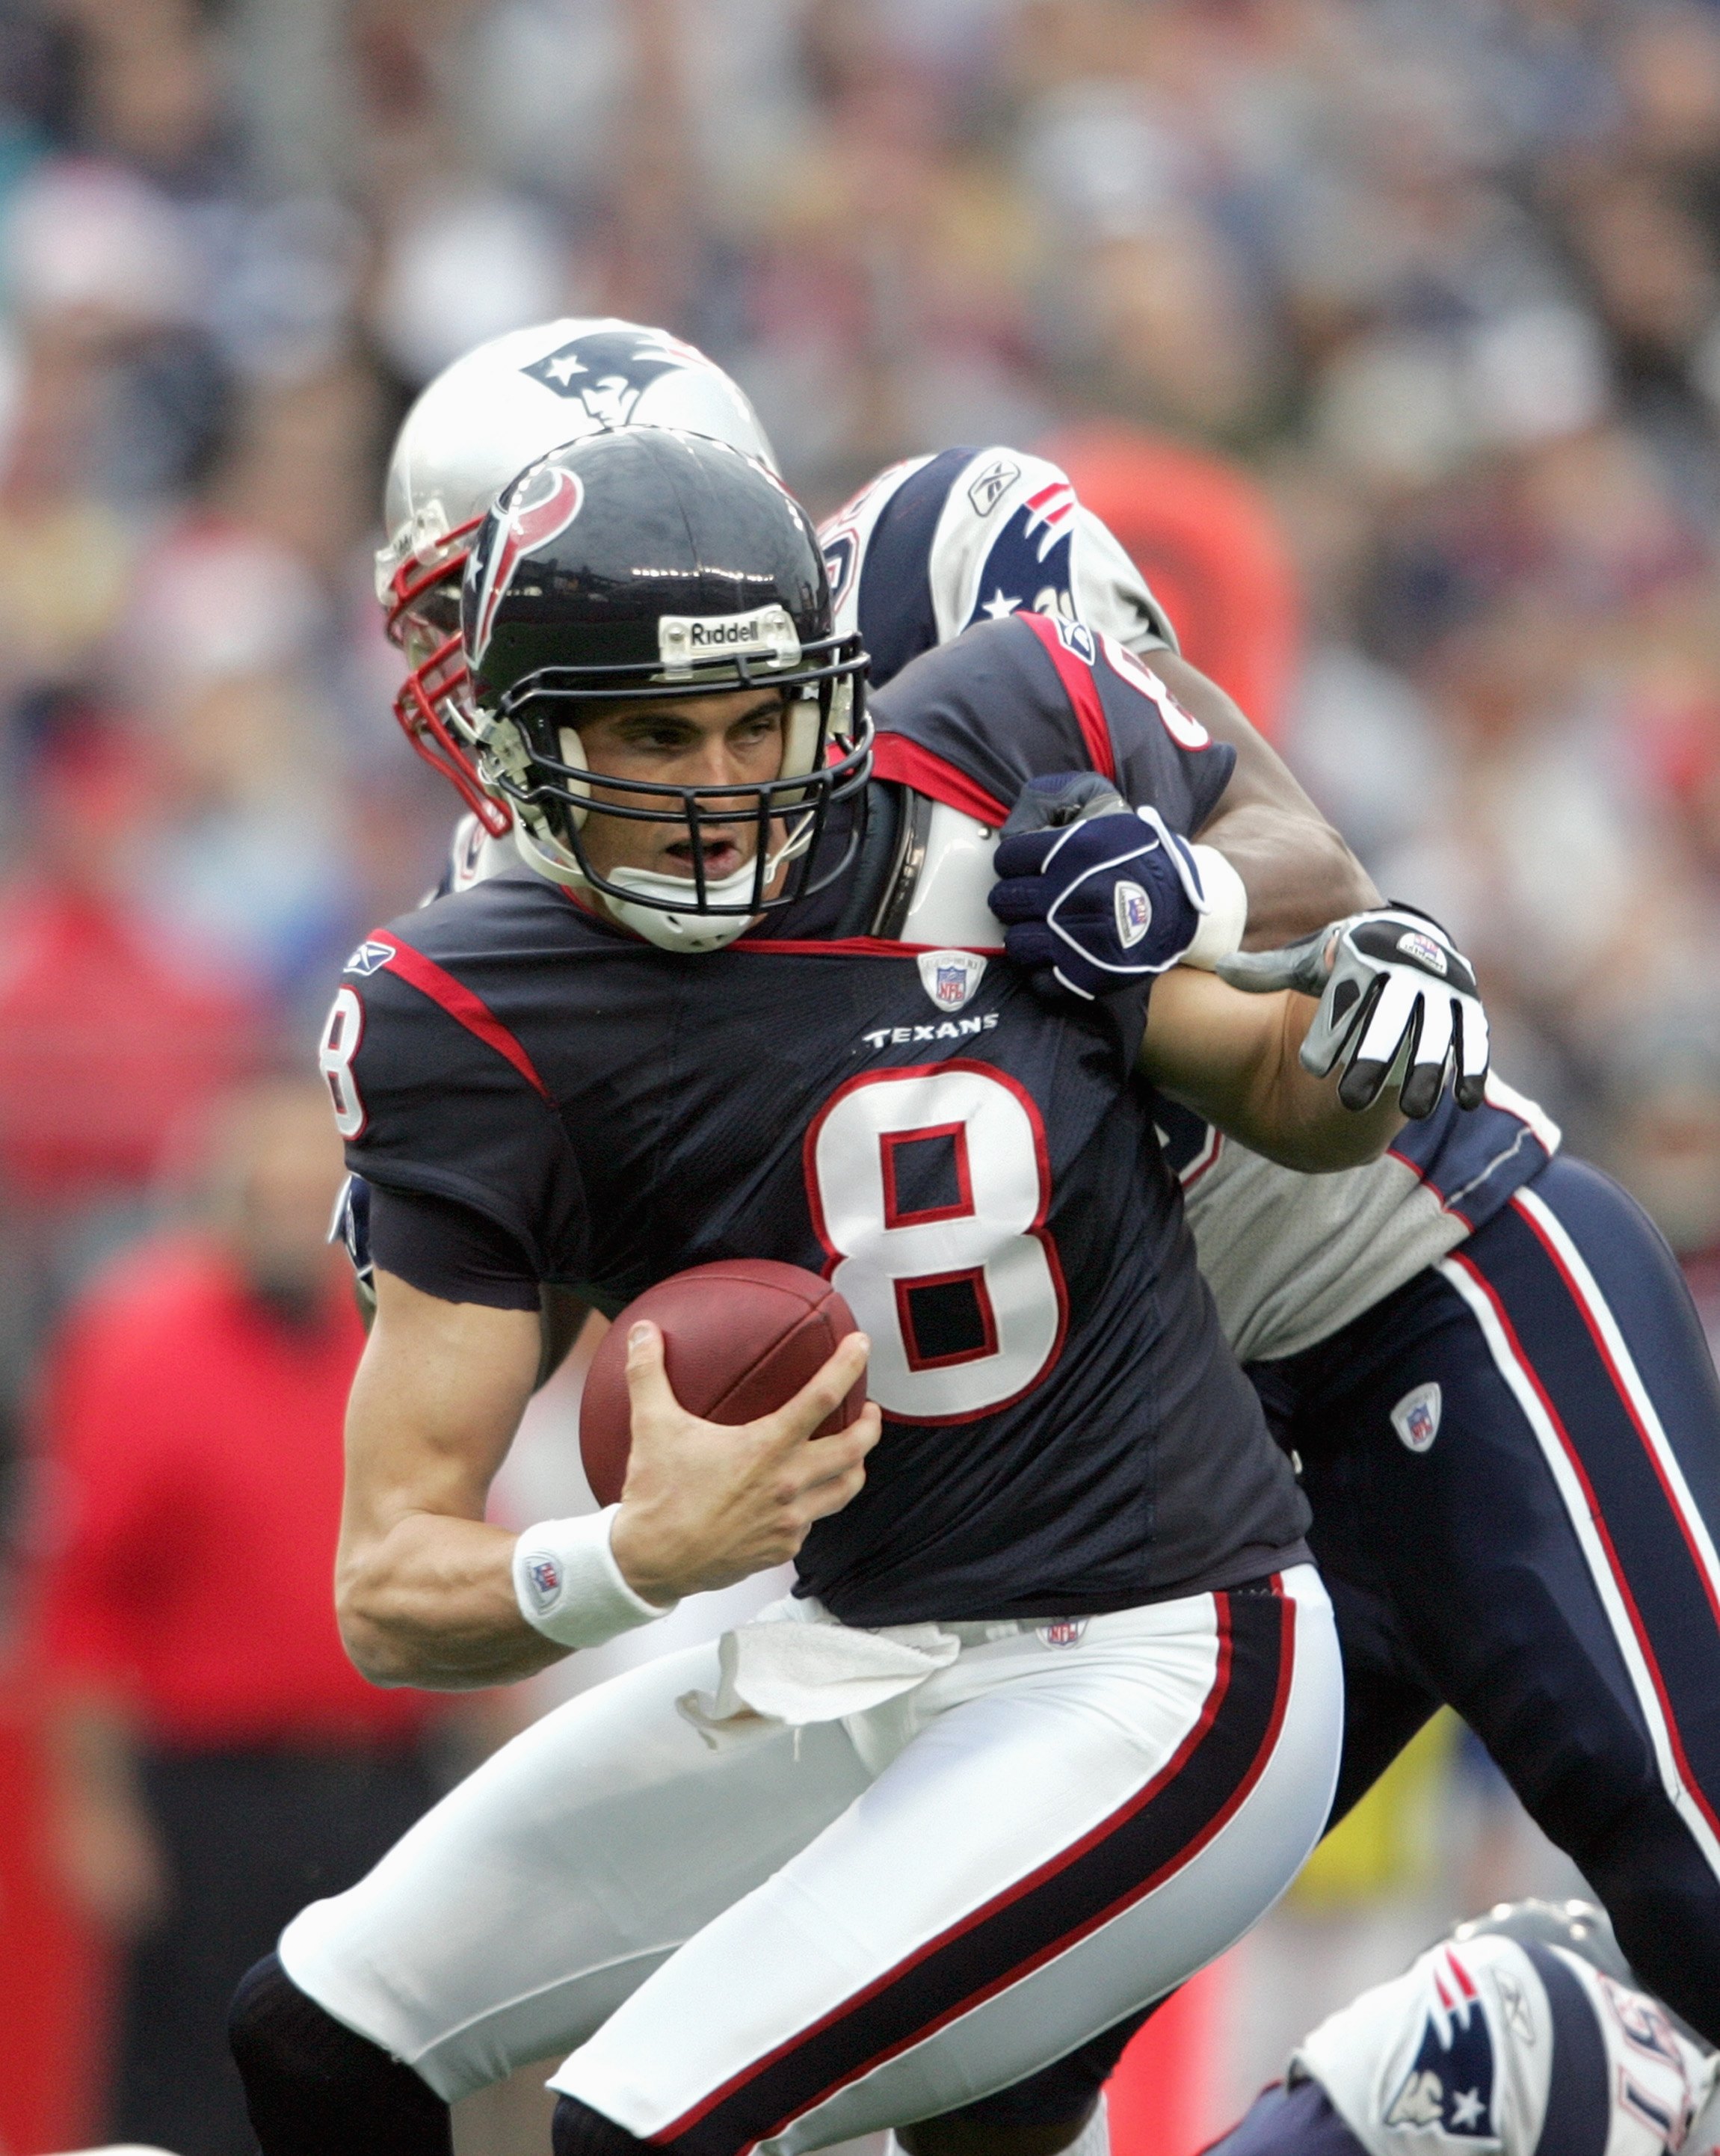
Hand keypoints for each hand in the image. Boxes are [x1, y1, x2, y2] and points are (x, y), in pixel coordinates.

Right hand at [609, 1321, 881, 1601]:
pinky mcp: (782, 1548)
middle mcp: (787, 1484)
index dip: (848, 1365)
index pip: (823, 1396)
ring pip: (845, 1489)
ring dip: (855, 1465)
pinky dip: (816, 1502)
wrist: (651, 1562)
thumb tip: (643, 1332)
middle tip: (868, 1409)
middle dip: (871, 1425)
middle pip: (855, 1448)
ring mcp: (789, 1521)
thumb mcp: (652, 1425)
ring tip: (852, 1452)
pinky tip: (804, 1494)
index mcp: (765, 1447)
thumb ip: (648, 1373)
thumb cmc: (656, 1494)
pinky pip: (814, 1521)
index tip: (861, 1345)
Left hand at [989, 772, 1210, 1001]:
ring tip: (1045, 926)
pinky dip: (1043, 969)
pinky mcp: (1085, 974)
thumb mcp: (1103, 806)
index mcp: (1073, 851)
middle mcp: (1069, 895)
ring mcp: (1074, 938)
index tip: (1029, 866)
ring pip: (1015, 941)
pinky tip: (1058, 953)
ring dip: (1026, 933)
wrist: (1183, 903)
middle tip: (1036, 896)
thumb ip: (1054, 798)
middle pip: (1004, 901)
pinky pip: (1038, 978)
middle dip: (1016, 897)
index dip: (1015, 861)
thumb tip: (1013, 821)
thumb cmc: (1136, 854)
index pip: (1007, 858)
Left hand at [1218, 905, 1488, 1116]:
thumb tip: (1222, 970)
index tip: (1310, 1067)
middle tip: (1351, 1101)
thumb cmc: (1346, 960)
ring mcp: (1441, 989)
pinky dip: (1472, 1066)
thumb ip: (1269, 972)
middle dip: (1374, 1056)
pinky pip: (1472, 1037)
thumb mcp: (1308, 961)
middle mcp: (1406, 971)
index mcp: (1363, 956)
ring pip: (1434, 1033)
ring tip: (1413, 1111)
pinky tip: (1465, 1100)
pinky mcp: (1467, 1007)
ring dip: (1427, 1071)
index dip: (1331, 1029)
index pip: (1347, 995)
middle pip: (1391, 1017)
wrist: (1406, 935)